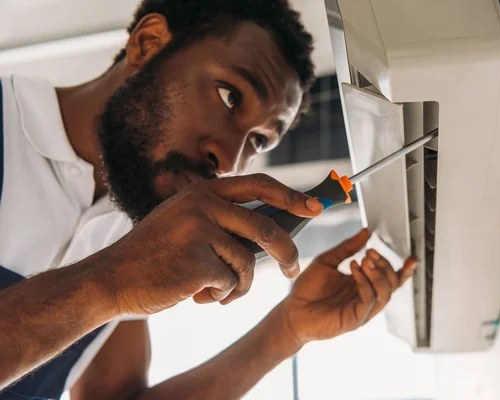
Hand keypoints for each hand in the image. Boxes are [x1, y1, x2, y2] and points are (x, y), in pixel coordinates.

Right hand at [101, 174, 322, 314]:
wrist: (112, 279)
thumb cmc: (156, 255)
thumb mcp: (187, 222)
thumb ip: (224, 221)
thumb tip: (275, 233)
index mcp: (203, 191)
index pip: (260, 185)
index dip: (292, 196)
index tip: (316, 207)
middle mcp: (203, 204)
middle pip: (266, 228)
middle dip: (287, 253)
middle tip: (293, 270)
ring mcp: (199, 231)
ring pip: (248, 262)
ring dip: (240, 285)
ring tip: (217, 290)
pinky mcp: (197, 261)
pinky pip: (230, 283)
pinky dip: (222, 295)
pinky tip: (197, 294)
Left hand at [279, 229, 416, 344]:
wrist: (291, 311)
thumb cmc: (307, 290)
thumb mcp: (328, 261)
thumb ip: (347, 248)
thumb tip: (365, 232)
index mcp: (363, 285)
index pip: (390, 278)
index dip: (404, 270)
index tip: (411, 257)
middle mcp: (366, 298)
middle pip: (392, 284)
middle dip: (385, 265)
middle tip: (371, 252)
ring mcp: (362, 310)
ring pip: (385, 293)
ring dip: (378, 274)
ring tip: (366, 259)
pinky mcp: (354, 318)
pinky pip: (368, 300)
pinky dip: (365, 283)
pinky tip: (354, 269)